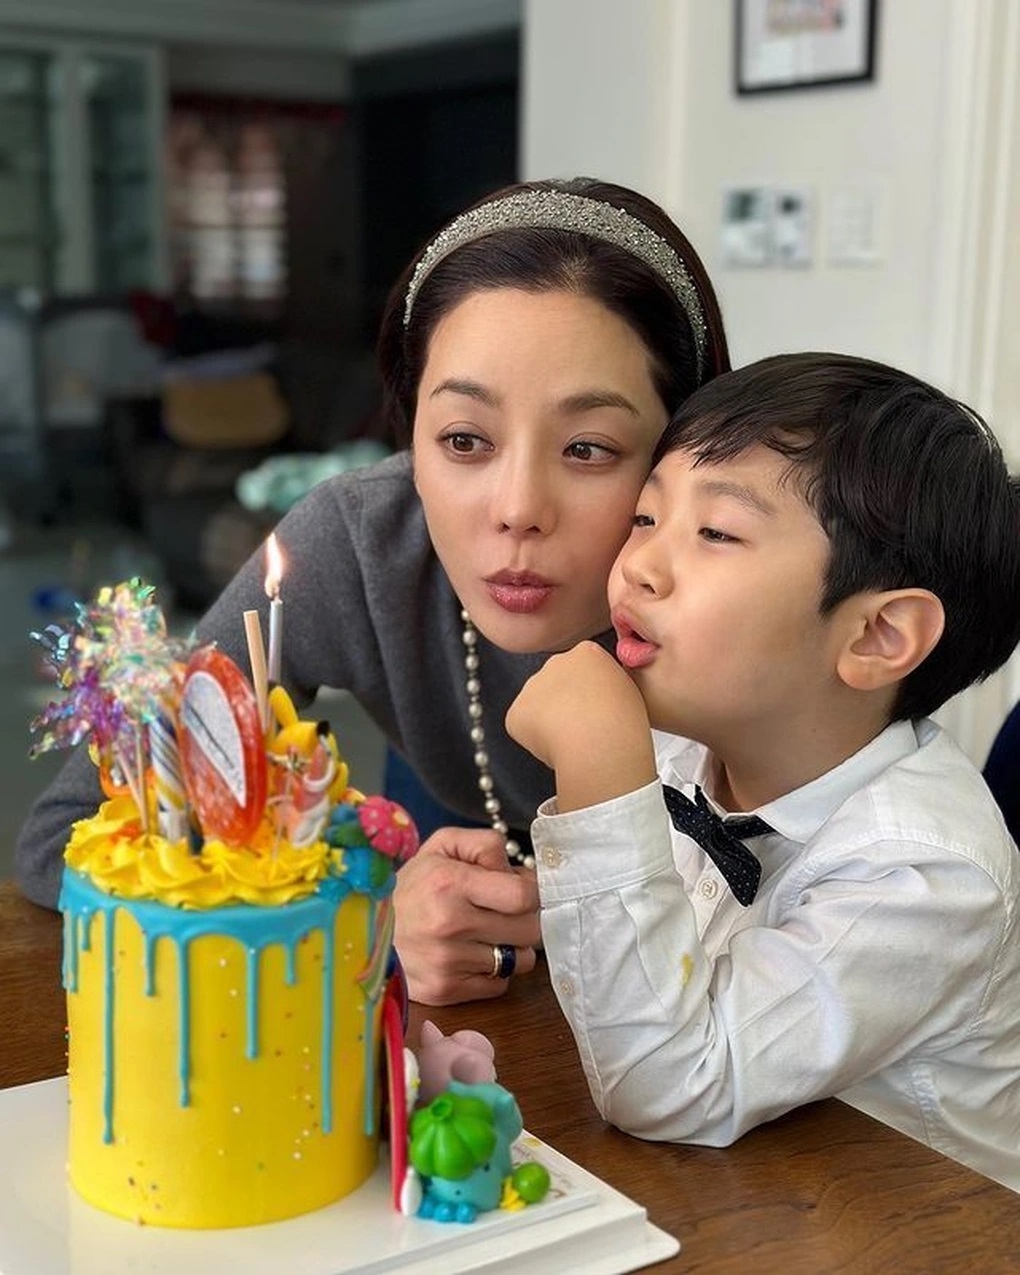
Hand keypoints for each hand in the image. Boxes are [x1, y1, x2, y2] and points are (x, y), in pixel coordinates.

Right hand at [394, 827, 540, 1005]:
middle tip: (510, 912)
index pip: (524, 895)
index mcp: (450, 883)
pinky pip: (499, 984)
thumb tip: (520, 873)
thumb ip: (485, 845)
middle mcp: (450, 925)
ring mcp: (448, 963)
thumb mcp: (441, 846)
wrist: (362, 931)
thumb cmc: (410, 886)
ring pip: (519, 960)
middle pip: (530, 930)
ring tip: (488, 934)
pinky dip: (494, 971)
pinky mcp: (446, 992)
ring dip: (512, 947)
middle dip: (527, 918)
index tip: (524, 890)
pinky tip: (473, 956)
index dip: (533, 891)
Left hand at [506, 641, 655, 811]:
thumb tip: (598, 696)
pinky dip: (535, 739)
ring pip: (539, 705)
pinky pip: (523, 726)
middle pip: (557, 684)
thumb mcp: (629, 691)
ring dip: (550, 721)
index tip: (599, 709)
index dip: (591, 694)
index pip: (583, 669)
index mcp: (587, 653)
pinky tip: (555, 746)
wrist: (600, 743)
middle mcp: (556, 662)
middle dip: (566, 704)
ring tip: (573, 739)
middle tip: (584, 727)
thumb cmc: (622, 723)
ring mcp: (532, 685)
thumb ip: (608, 685)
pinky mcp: (516, 711)